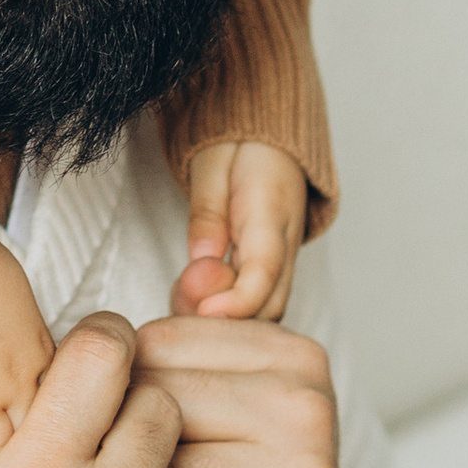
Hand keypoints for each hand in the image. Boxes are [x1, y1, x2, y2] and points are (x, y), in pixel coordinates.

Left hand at [130, 317, 365, 467]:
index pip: (156, 343)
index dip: (126, 394)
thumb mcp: (213, 398)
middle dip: (132, 450)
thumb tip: (201, 265)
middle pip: (159, 404)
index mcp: (290, 353)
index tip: (141, 428)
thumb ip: (192, 332)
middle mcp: (309, 401)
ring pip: (167, 467)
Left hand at [172, 139, 311, 319]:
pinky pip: (261, 306)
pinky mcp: (277, 271)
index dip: (236, 302)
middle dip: (227, 324)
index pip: (264, 270)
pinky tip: (197, 308)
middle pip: (270, 305)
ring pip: (268, 313)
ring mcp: (287, 260)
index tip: (203, 314)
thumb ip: (207, 213)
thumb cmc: (239, 149)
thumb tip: (201, 258)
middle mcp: (288, 244)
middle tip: (179, 319)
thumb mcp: (211, 166)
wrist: (272, 142)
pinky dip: (233, 318)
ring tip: (183, 310)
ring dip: (228, 325)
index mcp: (272, 213)